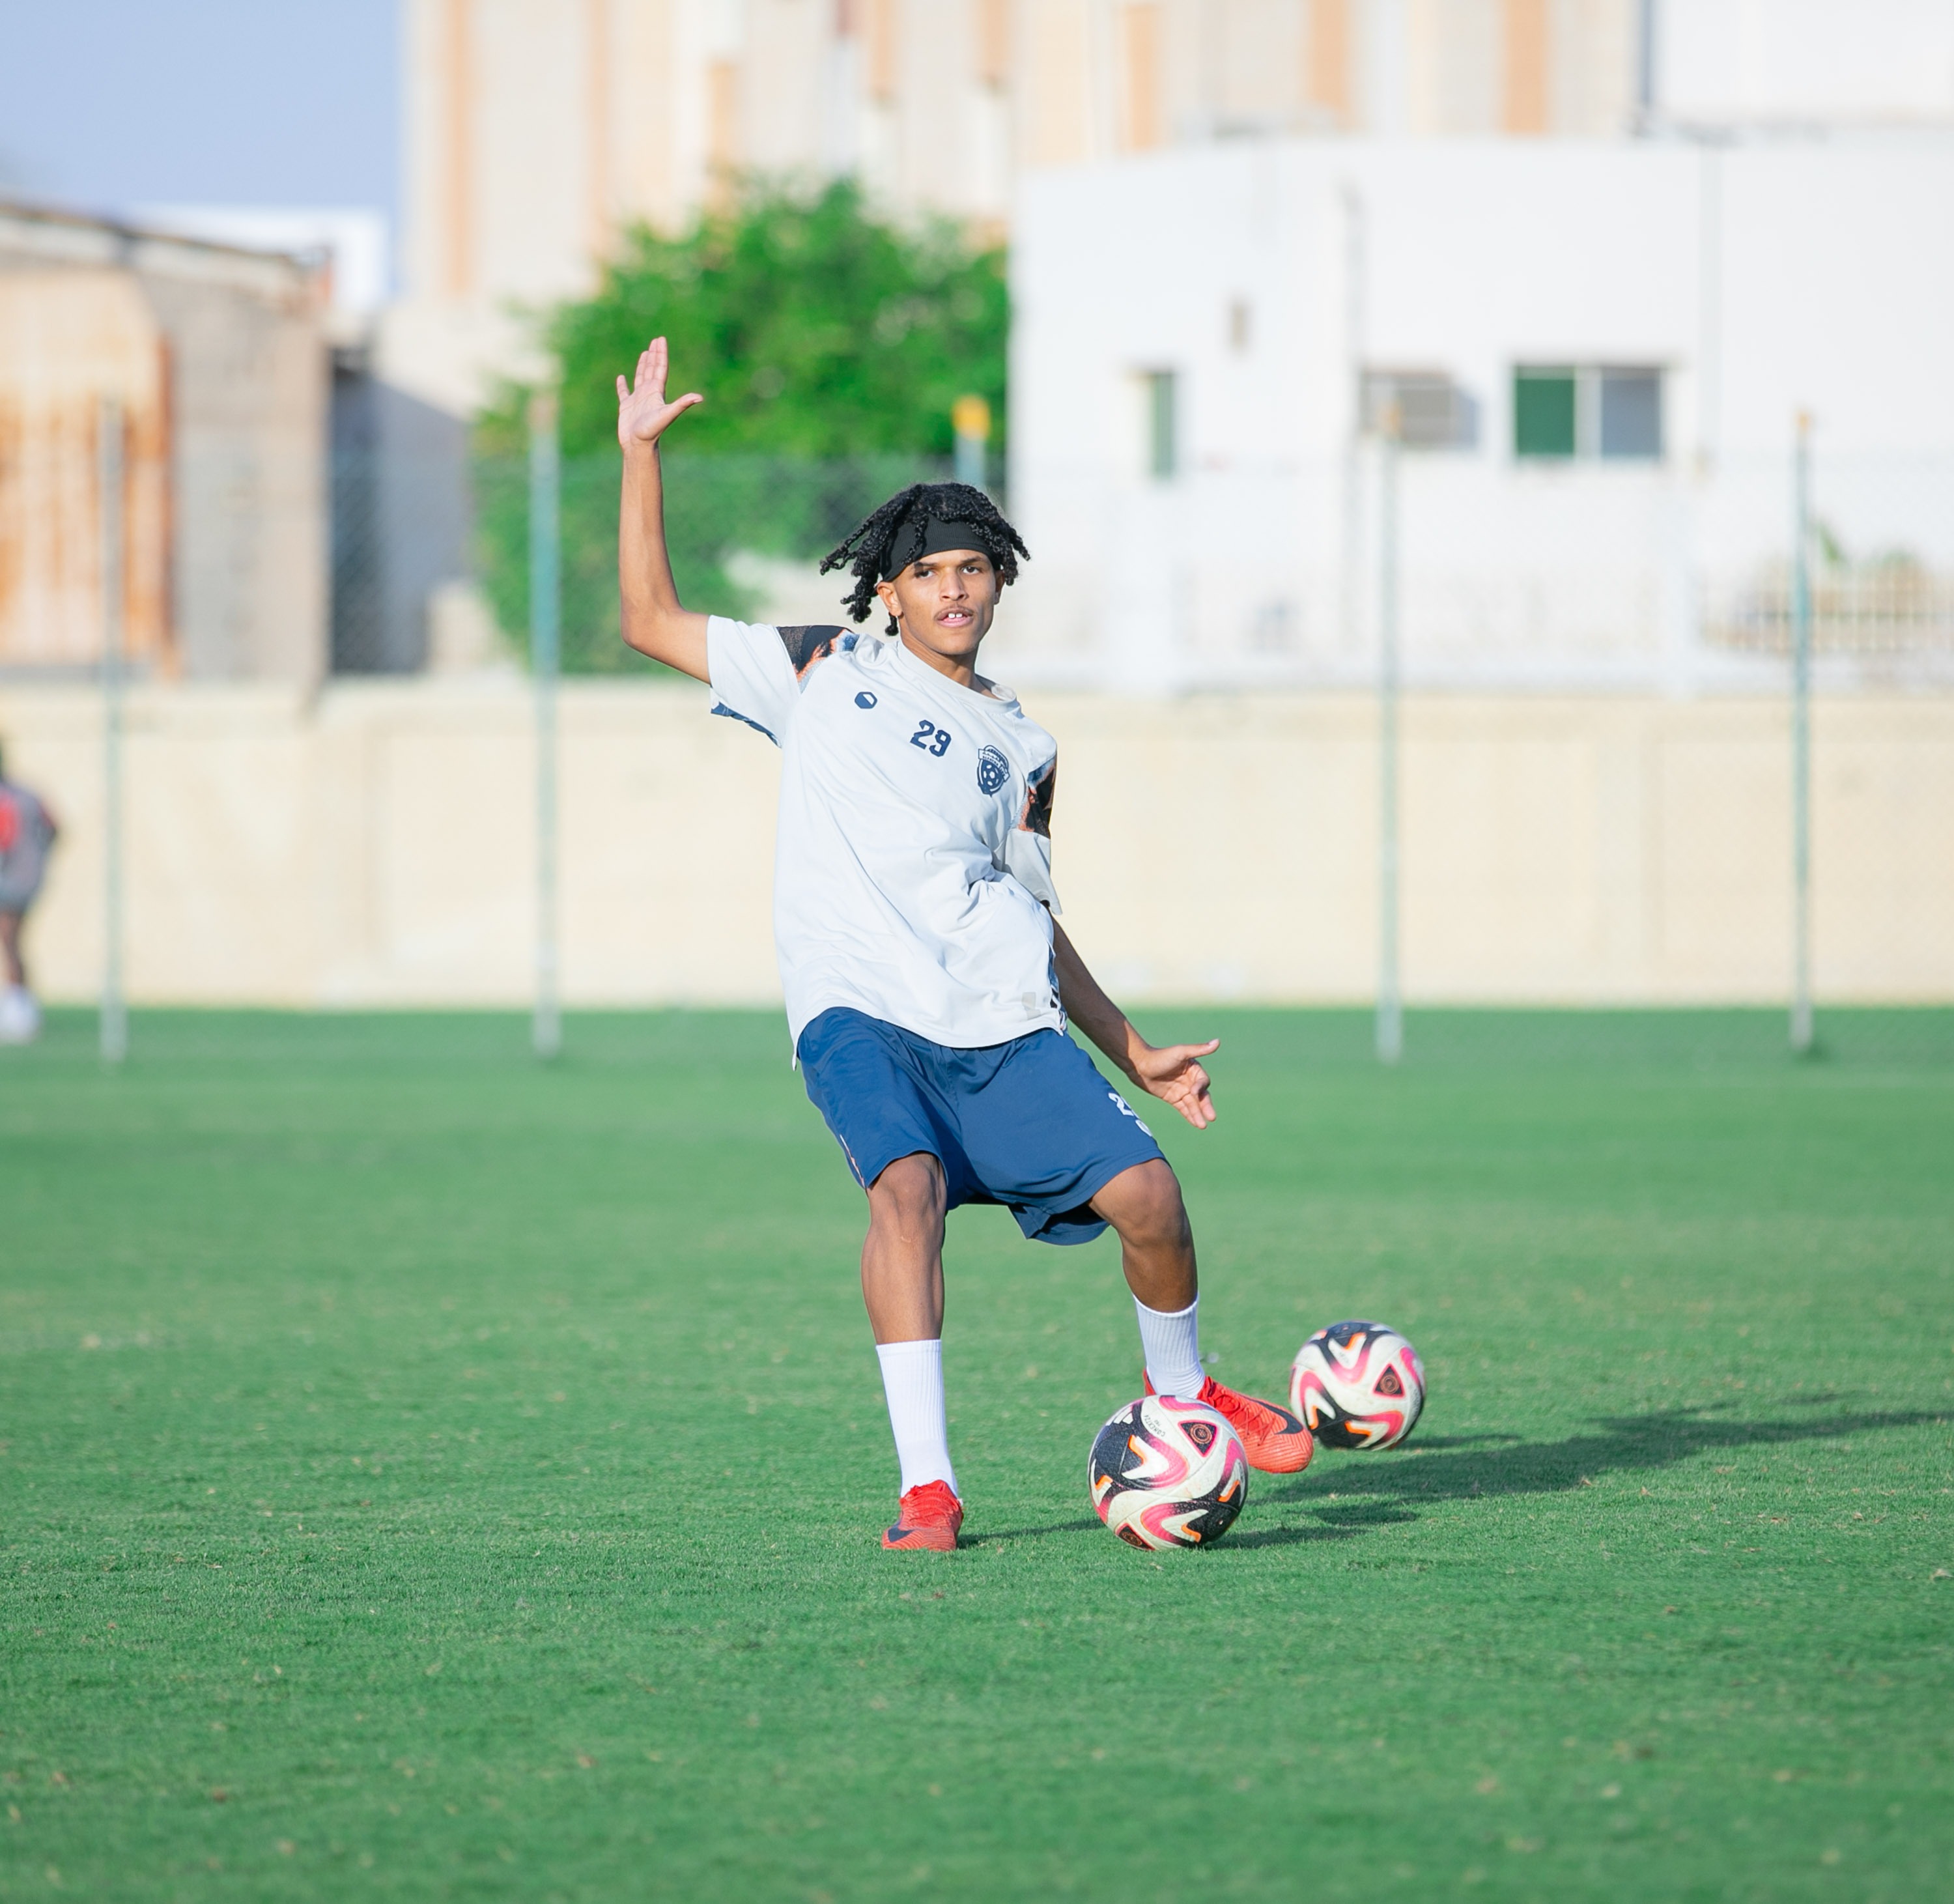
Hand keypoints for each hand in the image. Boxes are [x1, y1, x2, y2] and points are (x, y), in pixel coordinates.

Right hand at [616, 336, 702, 450]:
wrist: (638, 445)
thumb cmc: (652, 431)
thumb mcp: (668, 414)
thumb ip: (682, 404)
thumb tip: (700, 397)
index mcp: (657, 392)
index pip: (660, 368)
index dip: (661, 354)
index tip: (661, 339)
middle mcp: (649, 394)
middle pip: (652, 369)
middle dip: (654, 355)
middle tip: (656, 340)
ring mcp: (637, 400)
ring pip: (640, 377)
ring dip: (642, 365)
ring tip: (645, 353)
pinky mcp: (626, 406)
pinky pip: (623, 392)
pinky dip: (622, 385)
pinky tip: (621, 378)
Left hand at [1129, 1037, 1219, 1129]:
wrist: (1139, 1065)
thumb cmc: (1160, 1056)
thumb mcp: (1181, 1052)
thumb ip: (1199, 1049)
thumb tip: (1218, 1041)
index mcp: (1194, 1069)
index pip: (1203, 1081)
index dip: (1200, 1087)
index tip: (1194, 1091)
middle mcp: (1190, 1081)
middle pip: (1201, 1096)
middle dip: (1206, 1106)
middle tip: (1212, 1117)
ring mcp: (1182, 1090)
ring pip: (1193, 1104)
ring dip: (1198, 1114)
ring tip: (1202, 1126)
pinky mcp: (1173, 1098)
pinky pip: (1184, 1109)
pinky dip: (1190, 1116)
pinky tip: (1196, 1124)